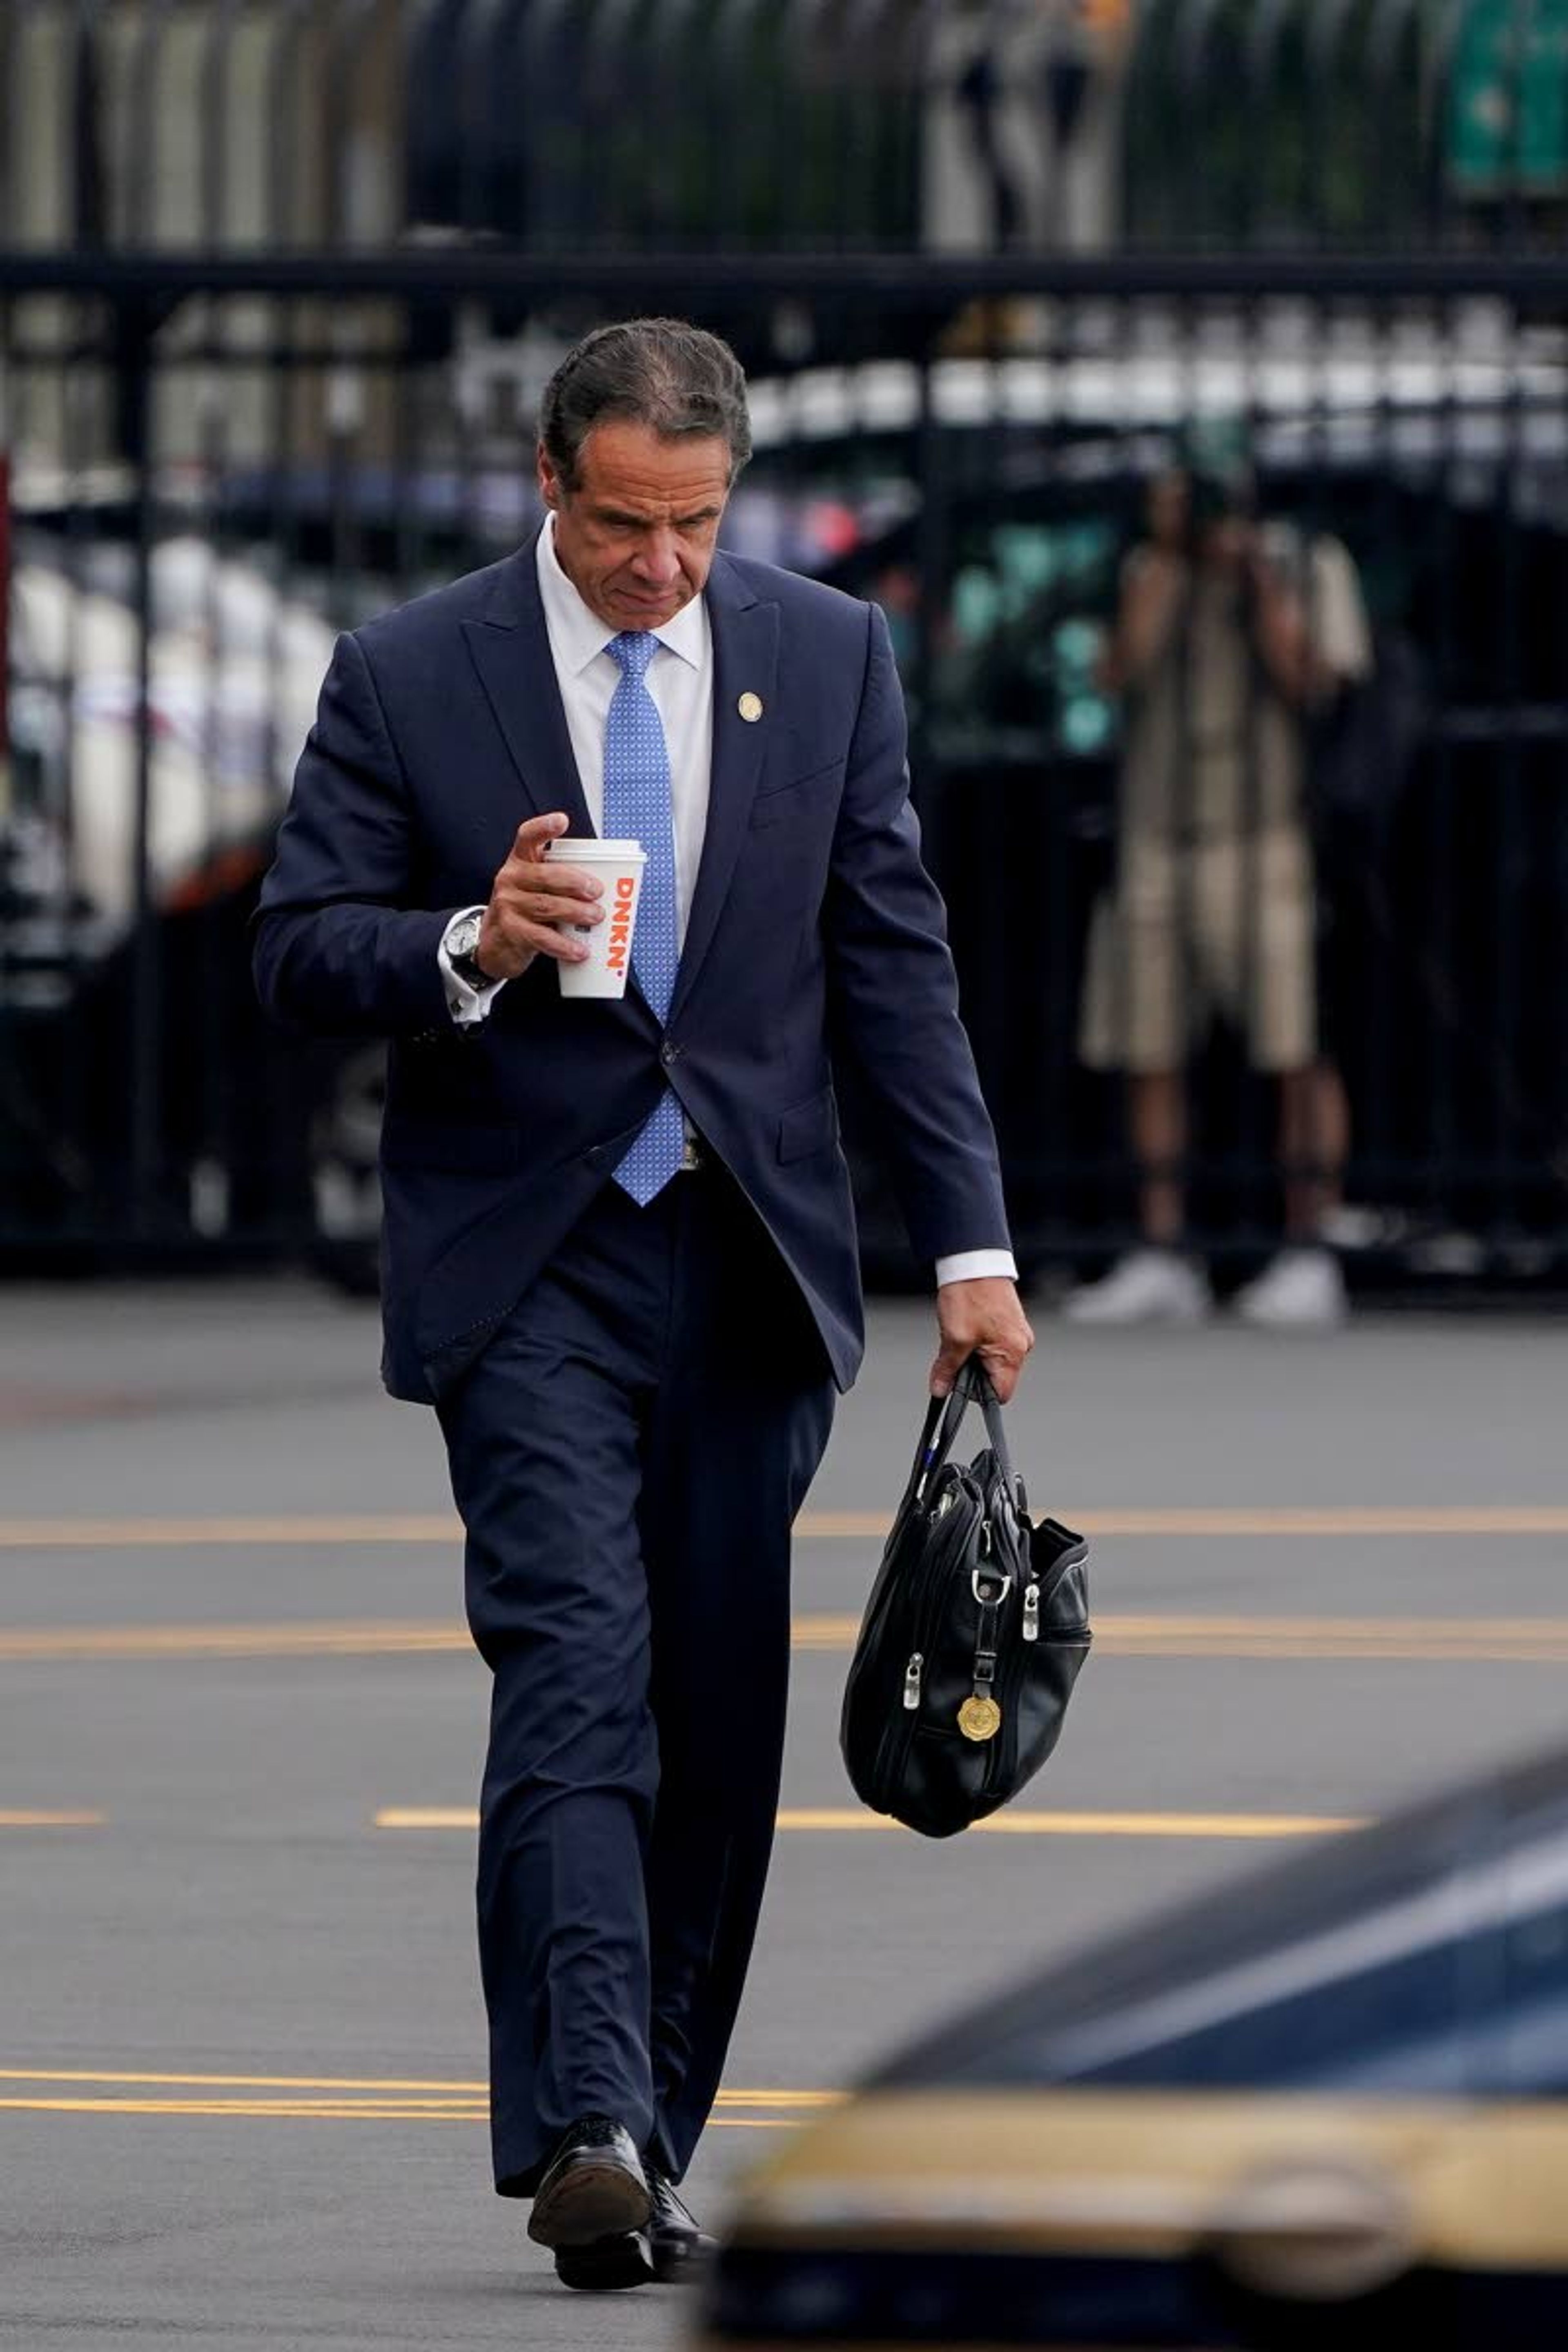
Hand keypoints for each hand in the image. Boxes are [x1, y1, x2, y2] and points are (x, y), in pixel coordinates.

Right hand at [476, 812, 603, 979]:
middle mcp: (510, 879)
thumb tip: (603, 886)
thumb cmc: (524, 909)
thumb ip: (559, 880)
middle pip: (545, 875)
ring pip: (547, 906)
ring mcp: (508, 905)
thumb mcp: (535, 887)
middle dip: (575, 882)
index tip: (562, 820)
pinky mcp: (511, 931)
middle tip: (597, 891)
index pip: (527, 837)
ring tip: (596, 917)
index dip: (544, 827)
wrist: (493, 943)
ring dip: (576, 912)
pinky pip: (543, 938)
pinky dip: (565, 945)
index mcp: (520, 862)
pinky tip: (580, 950)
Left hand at [930, 1277, 1033, 1403]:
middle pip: (996, 1378)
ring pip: (992, 1360)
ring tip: (959, 1336)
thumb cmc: (969, 1294)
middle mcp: (1021, 1344)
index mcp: (1013, 1352)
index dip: (977, 1395)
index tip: (959, 1382)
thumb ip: (948, 1369)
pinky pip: (993, 1344)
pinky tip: (965, 1327)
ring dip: (973, 1356)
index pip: (1001, 1394)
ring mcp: (1016, 1332)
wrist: (972, 1260)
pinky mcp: (1008, 1321)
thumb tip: (940, 1390)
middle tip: (954, 1354)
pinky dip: (976, 1342)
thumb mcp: (954, 1337)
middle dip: (972, 1372)